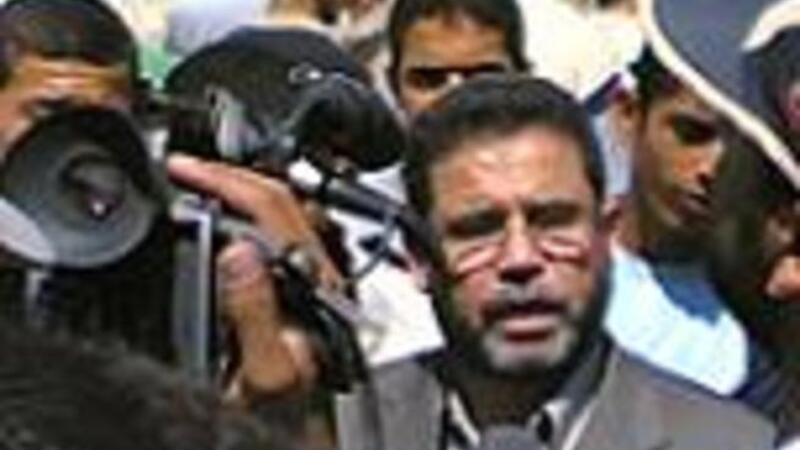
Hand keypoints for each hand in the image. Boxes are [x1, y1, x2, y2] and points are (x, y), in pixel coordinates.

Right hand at [168, 154, 333, 401]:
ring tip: (202, 179)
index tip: (186, 171)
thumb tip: (239, 253)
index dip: (226, 182)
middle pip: (281, 196)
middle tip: (187, 167)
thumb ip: (254, 313)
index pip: (272, 209)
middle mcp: (317, 272)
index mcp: (309, 284)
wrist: (296, 418)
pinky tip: (226, 210)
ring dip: (239, 185)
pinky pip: (277, 225)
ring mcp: (310, 273)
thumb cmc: (285, 404)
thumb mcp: (265, 371)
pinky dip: (246, 206)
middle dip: (229, 173)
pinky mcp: (299, 278)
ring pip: (283, 206)